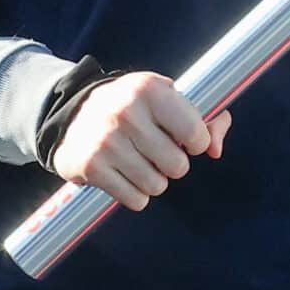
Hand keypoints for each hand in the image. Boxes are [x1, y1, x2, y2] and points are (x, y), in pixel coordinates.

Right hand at [53, 71, 230, 212]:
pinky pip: (136, 200)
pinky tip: (124, 174)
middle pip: (178, 166)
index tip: (183, 137)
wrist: (73, 112)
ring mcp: (107, 142)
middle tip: (156, 151)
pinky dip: (135, 193)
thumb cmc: (132, 106)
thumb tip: (216, 149)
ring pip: (157, 186)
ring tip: (139, 161)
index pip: (196, 134)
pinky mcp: (92, 167)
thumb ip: (205, 119)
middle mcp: (126, 113)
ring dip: (154, 180)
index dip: (196, 142)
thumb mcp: (166, 98)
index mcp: (149, 89)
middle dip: (172, 163)